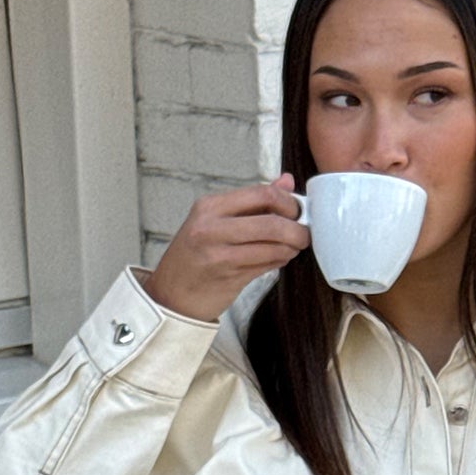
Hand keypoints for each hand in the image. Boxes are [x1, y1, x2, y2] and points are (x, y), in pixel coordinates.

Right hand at [144, 174, 309, 321]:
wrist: (171, 294)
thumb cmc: (195, 256)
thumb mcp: (215, 220)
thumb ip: (252, 201)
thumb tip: (286, 180)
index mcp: (210, 207)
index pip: (261, 194)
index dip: (288, 202)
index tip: (297, 211)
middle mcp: (211, 227)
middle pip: (271, 221)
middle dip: (296, 229)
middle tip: (304, 234)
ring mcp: (219, 254)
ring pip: (272, 246)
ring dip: (291, 247)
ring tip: (292, 247)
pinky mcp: (229, 277)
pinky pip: (266, 265)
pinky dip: (280, 261)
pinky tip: (279, 259)